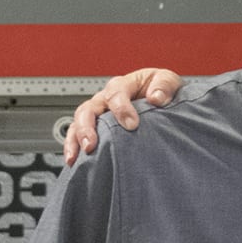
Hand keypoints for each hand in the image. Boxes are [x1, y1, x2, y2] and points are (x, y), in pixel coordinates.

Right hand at [63, 67, 184, 163]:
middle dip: (88, 127)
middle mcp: (105, 98)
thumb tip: (156, 97)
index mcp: (123, 85)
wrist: (162, 100)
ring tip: (80, 155)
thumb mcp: (168, 81)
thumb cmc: (162, 89)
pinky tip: (74, 161)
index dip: (122, 108)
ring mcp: (98, 113)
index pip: (116, 93)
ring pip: (79, 122)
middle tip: (92, 144)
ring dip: (76, 139)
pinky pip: (77, 134)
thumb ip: (164, 85)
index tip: (132, 125)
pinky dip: (73, 146)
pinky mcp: (96, 127)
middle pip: (88, 108)